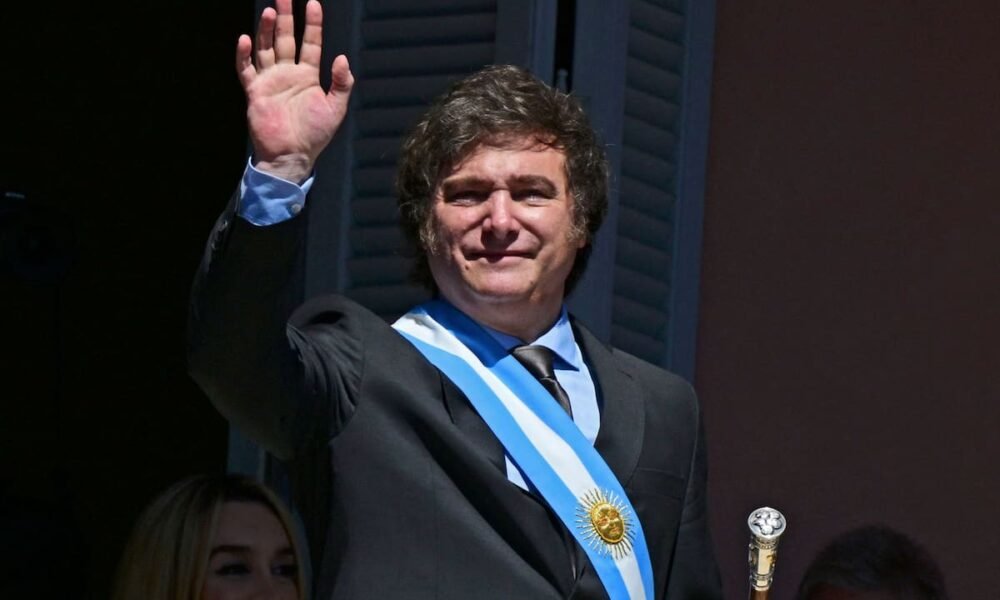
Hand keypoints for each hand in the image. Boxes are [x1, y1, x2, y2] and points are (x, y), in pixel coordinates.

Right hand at [236, 0, 353, 182]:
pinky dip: (244, 55)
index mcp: (308, 76)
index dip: (312, 24)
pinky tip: (245, 39)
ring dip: (267, 31)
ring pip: (266, 49)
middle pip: (286, 39)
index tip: (313, 4)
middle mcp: (288, 74)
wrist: (292, 156)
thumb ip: (341, 83)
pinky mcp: (255, 92)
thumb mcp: (335, 109)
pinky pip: (247, 69)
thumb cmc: (314, 135)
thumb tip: (342, 58)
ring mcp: (270, 81)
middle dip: (285, 18)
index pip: (311, 43)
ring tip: (270, 12)